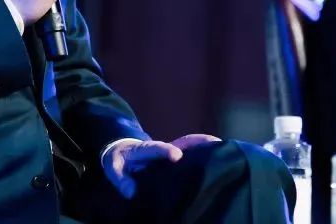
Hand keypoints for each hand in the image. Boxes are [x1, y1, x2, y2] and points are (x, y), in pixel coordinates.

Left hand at [104, 134, 220, 198]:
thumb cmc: (118, 160)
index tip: (177, 155)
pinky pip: (191, 151)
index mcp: (145, 149)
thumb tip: (131, 192)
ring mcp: (170, 150)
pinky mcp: (175, 157)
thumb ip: (120, 179)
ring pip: (189, 145)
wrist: (123, 150)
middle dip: (195, 143)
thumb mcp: (113, 167)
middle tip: (213, 143)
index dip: (166, 151)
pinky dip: (203, 149)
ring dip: (203, 144)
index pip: (156, 148)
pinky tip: (219, 152)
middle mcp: (161, 147)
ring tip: (223, 146)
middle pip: (180, 143)